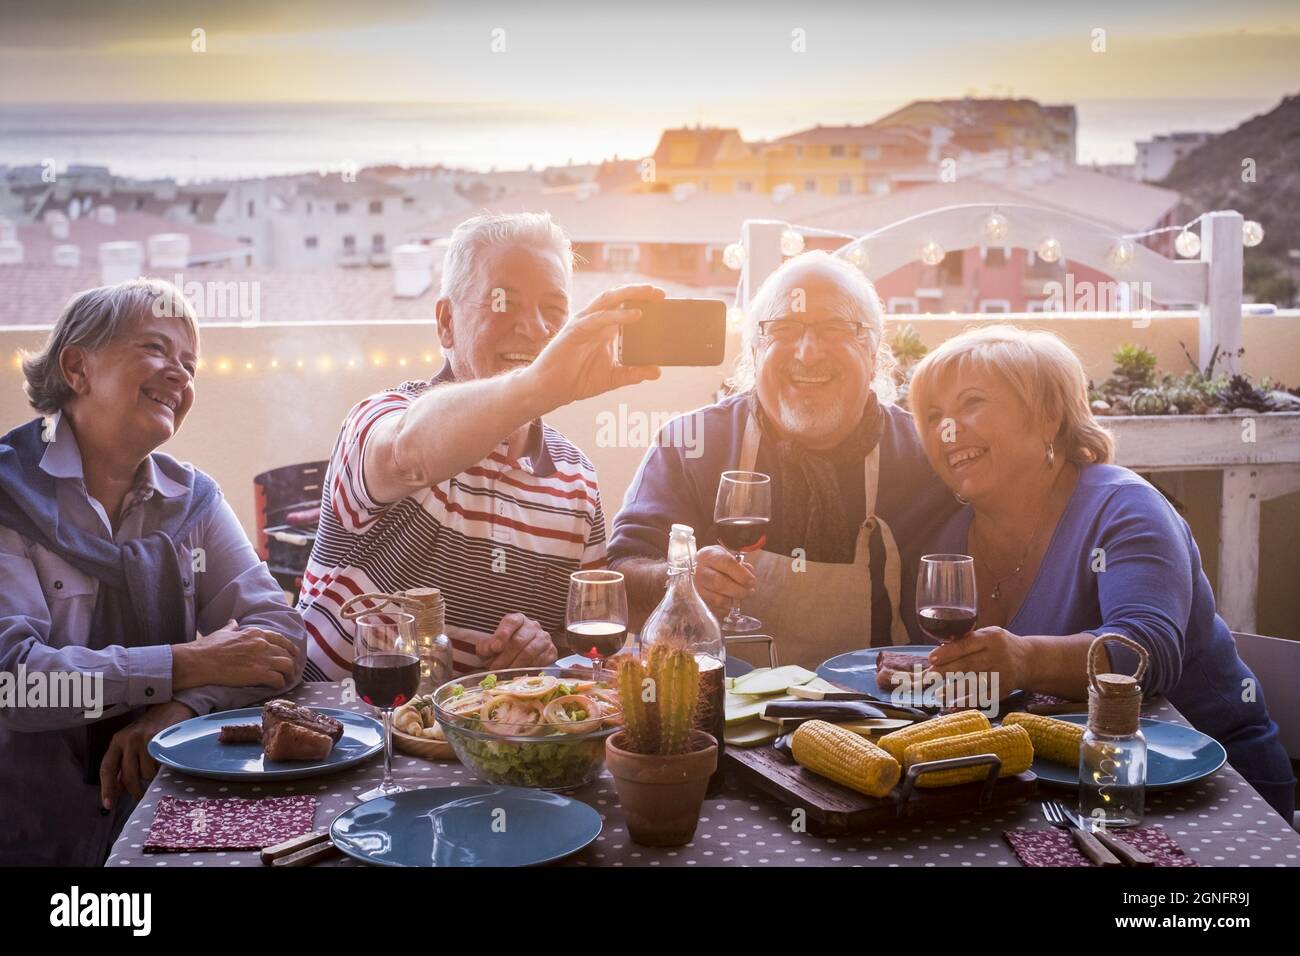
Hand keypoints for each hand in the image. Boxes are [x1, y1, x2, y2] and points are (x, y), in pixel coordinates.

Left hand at [99, 701, 194, 808]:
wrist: (173, 707)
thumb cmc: (152, 729)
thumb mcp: (132, 744)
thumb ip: (124, 764)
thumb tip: (119, 789)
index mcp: (117, 741)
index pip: (107, 768)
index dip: (107, 789)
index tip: (109, 805)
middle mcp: (129, 739)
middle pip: (128, 775)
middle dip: (135, 789)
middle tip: (141, 796)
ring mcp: (146, 739)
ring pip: (146, 773)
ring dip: (152, 777)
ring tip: (158, 771)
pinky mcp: (162, 740)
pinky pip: (160, 766)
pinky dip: (162, 771)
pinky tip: (166, 766)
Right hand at [172, 619, 299, 690]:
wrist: (199, 661)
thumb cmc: (207, 647)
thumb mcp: (223, 632)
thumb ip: (232, 627)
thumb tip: (234, 622)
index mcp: (255, 633)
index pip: (280, 639)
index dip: (289, 647)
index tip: (293, 653)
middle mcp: (262, 644)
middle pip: (286, 653)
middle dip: (291, 662)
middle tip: (292, 670)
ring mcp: (262, 659)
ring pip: (287, 665)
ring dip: (289, 673)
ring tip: (288, 679)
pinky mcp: (259, 674)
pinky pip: (278, 679)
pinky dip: (280, 683)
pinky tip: (278, 686)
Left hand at [482, 613, 557, 668]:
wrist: (518, 657)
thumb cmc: (502, 650)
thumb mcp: (490, 646)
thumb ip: (486, 646)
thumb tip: (491, 648)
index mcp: (517, 620)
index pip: (511, 622)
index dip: (502, 634)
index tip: (495, 648)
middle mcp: (533, 626)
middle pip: (519, 641)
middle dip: (506, 657)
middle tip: (496, 669)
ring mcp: (544, 638)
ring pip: (530, 652)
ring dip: (515, 666)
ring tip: (505, 674)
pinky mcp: (551, 651)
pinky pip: (541, 661)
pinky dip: (528, 670)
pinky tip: (519, 675)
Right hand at [525, 284, 663, 406]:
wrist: (553, 390)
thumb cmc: (579, 380)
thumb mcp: (614, 377)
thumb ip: (634, 373)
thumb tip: (658, 372)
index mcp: (604, 328)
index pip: (624, 306)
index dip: (642, 300)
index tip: (663, 300)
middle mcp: (595, 321)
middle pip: (618, 298)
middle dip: (639, 291)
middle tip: (660, 293)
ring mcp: (584, 324)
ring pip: (607, 300)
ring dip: (629, 294)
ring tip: (649, 293)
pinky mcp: (574, 331)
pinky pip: (598, 319)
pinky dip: (617, 315)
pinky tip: (635, 315)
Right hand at [693, 545, 756, 619]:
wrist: (699, 568)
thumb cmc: (718, 563)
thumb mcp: (729, 556)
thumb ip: (741, 566)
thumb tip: (750, 581)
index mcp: (709, 556)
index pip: (727, 563)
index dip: (742, 574)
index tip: (752, 582)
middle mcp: (699, 571)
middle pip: (719, 583)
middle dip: (739, 590)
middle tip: (750, 591)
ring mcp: (696, 588)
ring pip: (717, 599)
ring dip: (733, 601)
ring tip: (741, 597)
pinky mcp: (697, 602)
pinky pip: (715, 610)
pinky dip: (726, 609)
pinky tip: (730, 603)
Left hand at [926, 626, 1032, 700]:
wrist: (1028, 660)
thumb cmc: (999, 645)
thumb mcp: (987, 635)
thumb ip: (967, 639)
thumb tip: (941, 646)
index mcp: (991, 638)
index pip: (966, 645)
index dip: (948, 652)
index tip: (931, 659)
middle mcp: (998, 656)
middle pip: (969, 665)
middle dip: (946, 671)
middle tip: (928, 677)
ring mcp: (1002, 674)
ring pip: (975, 684)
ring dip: (955, 691)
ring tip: (938, 694)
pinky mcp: (1004, 690)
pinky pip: (983, 698)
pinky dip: (967, 703)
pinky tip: (953, 706)